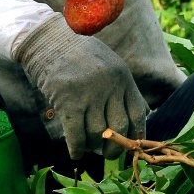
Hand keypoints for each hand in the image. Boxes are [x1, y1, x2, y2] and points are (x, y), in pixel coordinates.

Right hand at [14, 15, 148, 159]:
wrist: (47, 40)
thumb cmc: (78, 54)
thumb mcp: (109, 65)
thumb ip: (124, 89)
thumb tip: (145, 113)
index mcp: (123, 77)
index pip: (138, 115)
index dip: (136, 135)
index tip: (130, 146)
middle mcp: (110, 86)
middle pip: (120, 129)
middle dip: (115, 147)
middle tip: (108, 153)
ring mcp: (90, 94)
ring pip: (96, 134)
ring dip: (92, 146)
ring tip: (88, 148)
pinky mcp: (68, 100)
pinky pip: (76, 135)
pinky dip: (77, 149)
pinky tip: (75, 154)